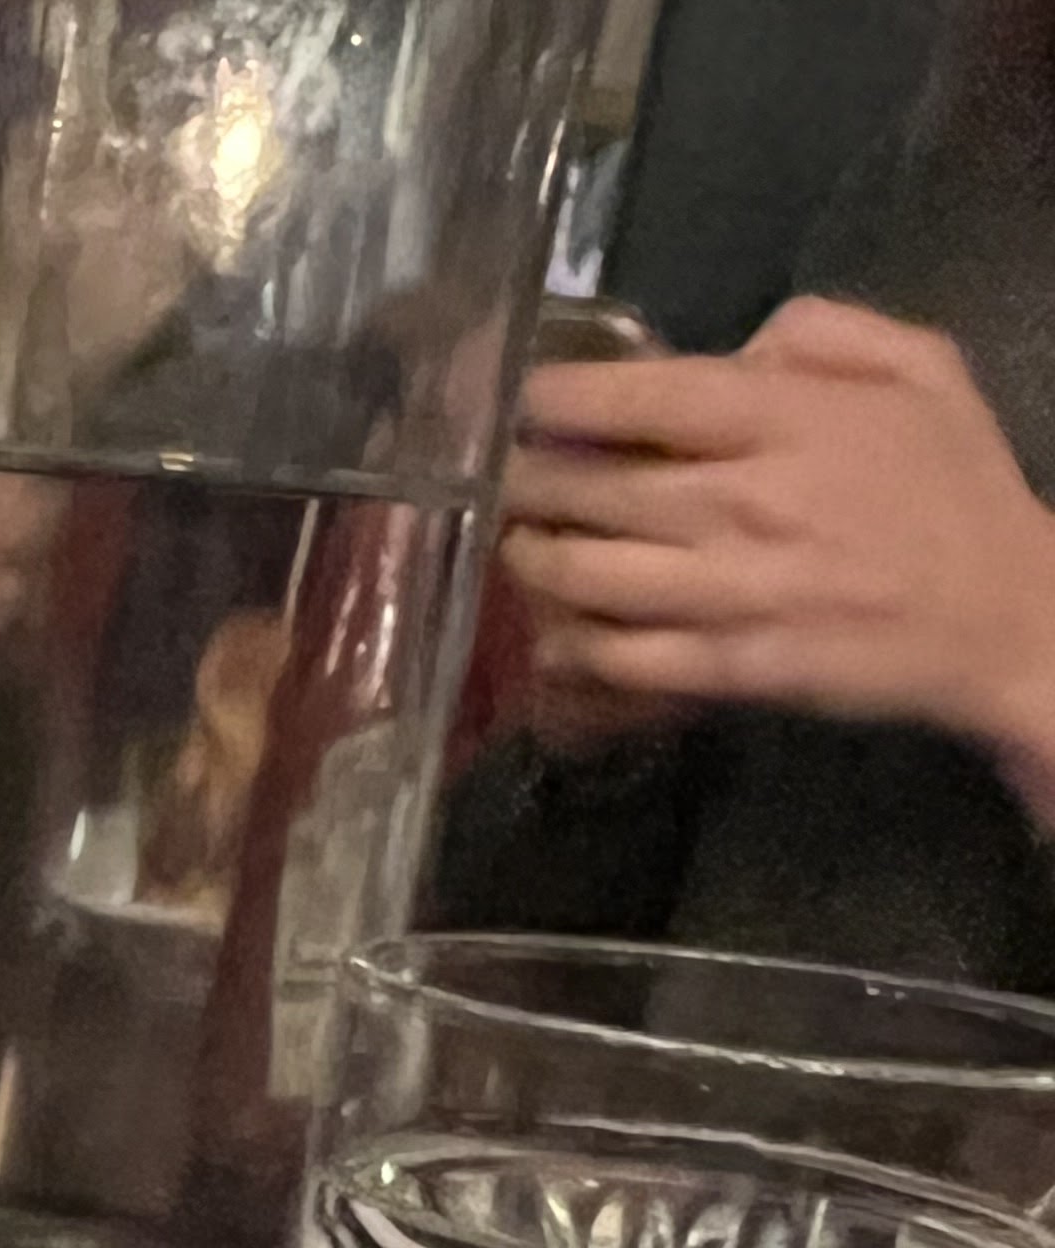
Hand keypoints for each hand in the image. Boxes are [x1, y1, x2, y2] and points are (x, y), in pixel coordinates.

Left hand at [500, 300, 1054, 807]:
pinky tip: (552, 629)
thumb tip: (735, 346)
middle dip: (527, 482)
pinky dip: (576, 644)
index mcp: (790, 419)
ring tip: (514, 547)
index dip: (564, 396)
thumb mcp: (920, 368)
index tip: (519, 397)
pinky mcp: (735, 669)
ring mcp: (736, 591)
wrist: (1005, 618)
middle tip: (490, 478)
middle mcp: (748, 501)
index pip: (648, 395)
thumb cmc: (957, 489)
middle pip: (598, 488)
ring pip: (594, 577)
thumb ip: (824, 332)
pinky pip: (626, 658)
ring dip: (536, 563)